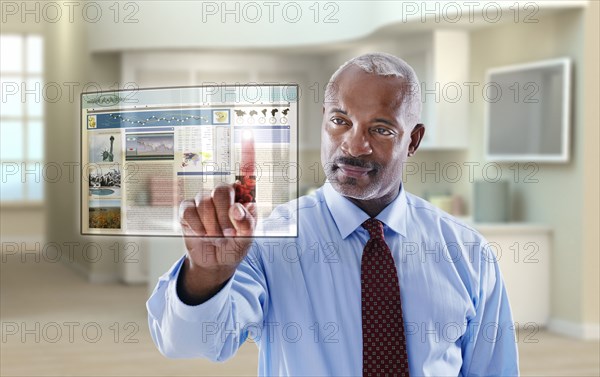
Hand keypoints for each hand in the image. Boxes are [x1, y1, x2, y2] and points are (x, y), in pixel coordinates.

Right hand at [177, 183, 256, 303]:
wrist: (215, 263)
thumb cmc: (234, 246)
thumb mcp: (246, 239)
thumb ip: (246, 223)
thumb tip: (236, 208)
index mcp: (240, 198)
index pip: (240, 187)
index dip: (237, 202)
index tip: (237, 219)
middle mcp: (221, 196)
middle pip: (220, 191)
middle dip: (224, 215)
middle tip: (228, 235)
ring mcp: (203, 201)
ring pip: (204, 202)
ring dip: (211, 224)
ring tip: (217, 240)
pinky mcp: (187, 211)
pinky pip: (188, 211)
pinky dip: (196, 225)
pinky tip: (203, 235)